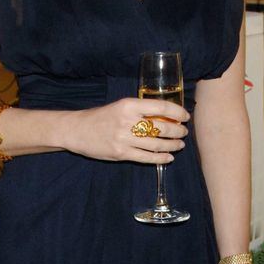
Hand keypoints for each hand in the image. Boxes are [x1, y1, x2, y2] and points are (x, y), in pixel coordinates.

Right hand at [63, 97, 188, 163]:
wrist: (77, 130)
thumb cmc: (100, 117)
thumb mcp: (120, 106)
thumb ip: (139, 110)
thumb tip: (164, 115)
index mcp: (129, 105)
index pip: (160, 107)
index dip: (177, 112)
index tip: (185, 116)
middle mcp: (128, 121)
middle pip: (162, 127)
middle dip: (177, 131)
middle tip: (184, 132)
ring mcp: (124, 139)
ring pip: (156, 144)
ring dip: (172, 145)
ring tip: (179, 145)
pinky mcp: (121, 153)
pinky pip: (146, 157)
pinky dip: (160, 158)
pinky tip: (168, 157)